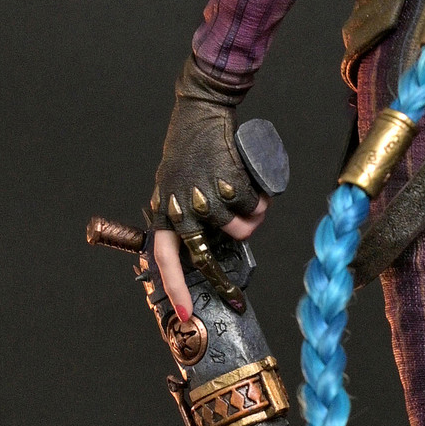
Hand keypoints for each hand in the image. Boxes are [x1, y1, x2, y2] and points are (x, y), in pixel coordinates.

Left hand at [148, 52, 272, 317]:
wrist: (200, 111)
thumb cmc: (191, 150)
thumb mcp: (176, 185)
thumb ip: (185, 213)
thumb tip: (211, 244)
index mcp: (164, 210)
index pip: (164, 258)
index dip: (175, 287)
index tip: (186, 314)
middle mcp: (179, 208)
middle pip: (205, 257)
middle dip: (222, 282)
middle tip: (235, 297)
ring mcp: (202, 197)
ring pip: (239, 230)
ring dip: (252, 222)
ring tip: (251, 203)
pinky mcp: (225, 184)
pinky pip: (252, 208)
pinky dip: (261, 203)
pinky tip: (257, 189)